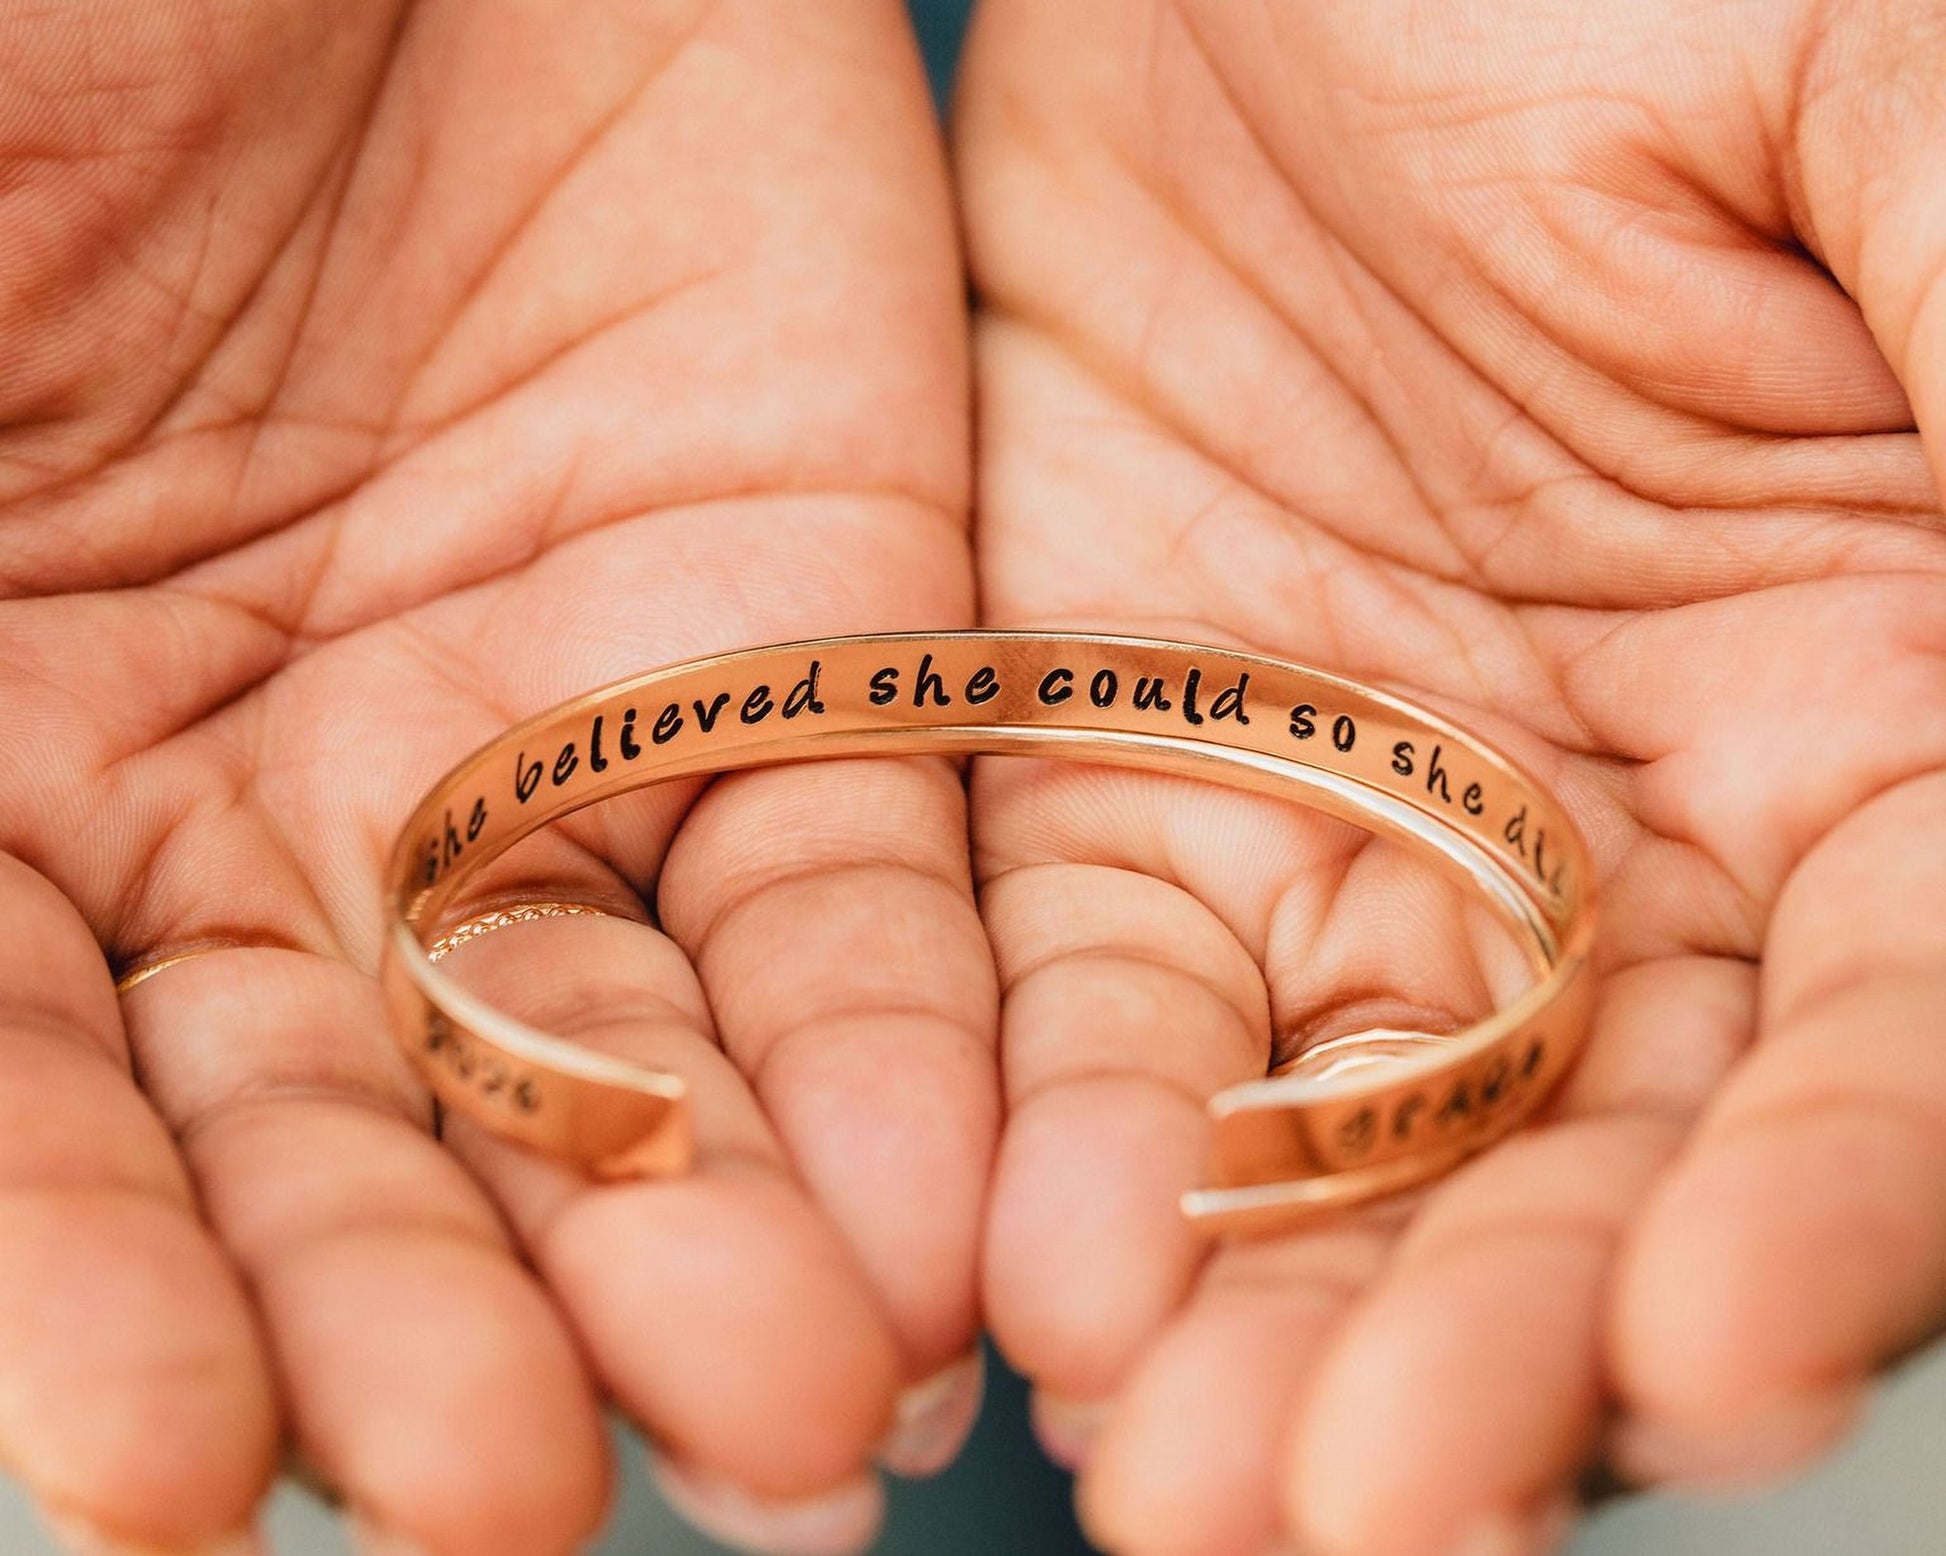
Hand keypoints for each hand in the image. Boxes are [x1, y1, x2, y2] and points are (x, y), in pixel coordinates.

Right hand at [0, 4, 990, 1551]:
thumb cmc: (73, 28)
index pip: (15, 1086)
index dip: (82, 1276)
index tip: (167, 1468)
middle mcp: (253, 787)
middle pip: (339, 1123)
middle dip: (422, 1309)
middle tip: (514, 1494)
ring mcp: (542, 730)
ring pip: (623, 1055)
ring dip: (694, 1248)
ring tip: (786, 1421)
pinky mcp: (809, 651)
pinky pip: (857, 898)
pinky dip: (891, 1067)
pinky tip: (930, 1223)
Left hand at [956, 2, 1945, 1551]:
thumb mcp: (1923, 133)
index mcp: (1897, 706)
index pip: (1885, 1048)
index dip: (1819, 1217)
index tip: (1707, 1366)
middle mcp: (1634, 818)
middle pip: (1583, 1155)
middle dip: (1485, 1342)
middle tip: (1350, 1516)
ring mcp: (1357, 794)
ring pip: (1322, 1117)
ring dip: (1253, 1301)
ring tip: (1179, 1475)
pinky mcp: (1116, 736)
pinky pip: (1087, 968)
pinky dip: (1060, 1118)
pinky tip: (1026, 1258)